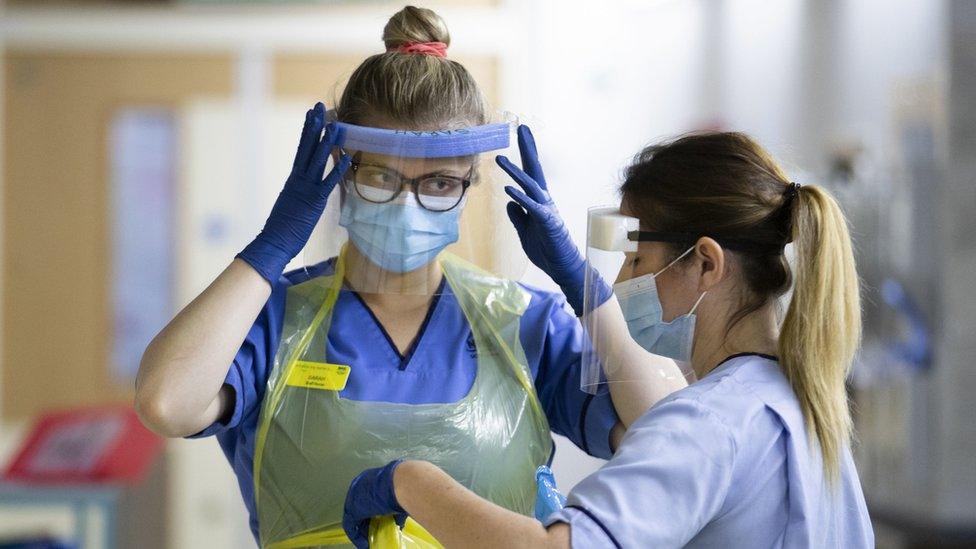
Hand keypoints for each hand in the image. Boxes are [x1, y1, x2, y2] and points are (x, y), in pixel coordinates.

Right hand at [236, 102, 351, 283]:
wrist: (273, 241)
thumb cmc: (282, 227)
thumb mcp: (291, 203)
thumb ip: (298, 191)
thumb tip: (303, 185)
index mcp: (294, 179)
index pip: (302, 149)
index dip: (308, 131)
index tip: (311, 115)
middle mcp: (299, 179)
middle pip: (307, 147)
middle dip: (314, 126)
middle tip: (320, 106)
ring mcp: (306, 188)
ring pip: (317, 160)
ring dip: (327, 142)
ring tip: (335, 125)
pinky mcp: (314, 201)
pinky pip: (328, 182)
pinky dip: (337, 169)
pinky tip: (346, 158)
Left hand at [343, 460, 406, 548]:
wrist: (402, 482)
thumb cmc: (404, 483)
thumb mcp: (399, 495)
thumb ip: (394, 509)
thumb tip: (398, 522)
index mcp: (370, 478)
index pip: (367, 499)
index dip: (371, 513)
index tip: (376, 522)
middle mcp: (359, 485)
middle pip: (359, 508)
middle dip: (365, 522)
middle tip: (372, 533)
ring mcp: (353, 496)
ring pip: (354, 518)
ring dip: (361, 530)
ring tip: (368, 540)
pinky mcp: (352, 509)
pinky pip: (351, 526)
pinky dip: (357, 537)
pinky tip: (364, 544)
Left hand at [496, 125, 610, 314]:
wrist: (563, 267)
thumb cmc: (547, 250)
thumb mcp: (525, 231)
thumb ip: (518, 216)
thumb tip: (509, 203)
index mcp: (538, 202)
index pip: (530, 173)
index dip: (525, 154)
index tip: (520, 134)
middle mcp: (544, 201)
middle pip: (534, 170)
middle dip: (528, 149)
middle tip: (520, 128)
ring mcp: (547, 211)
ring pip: (532, 186)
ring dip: (516, 172)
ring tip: (500, 159)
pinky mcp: (548, 224)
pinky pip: (533, 208)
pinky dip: (521, 198)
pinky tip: (508, 190)